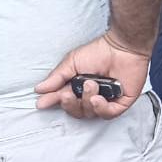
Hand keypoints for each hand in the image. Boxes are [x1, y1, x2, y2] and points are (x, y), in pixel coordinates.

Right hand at [34, 34, 149, 119]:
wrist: (122, 46)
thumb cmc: (99, 51)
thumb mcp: (71, 62)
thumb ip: (57, 78)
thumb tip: (39, 89)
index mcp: (78, 87)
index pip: (64, 101)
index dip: (54, 102)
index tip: (42, 103)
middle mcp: (91, 96)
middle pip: (76, 111)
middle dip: (70, 104)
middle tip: (68, 93)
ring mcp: (107, 100)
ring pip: (90, 114)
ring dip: (86, 101)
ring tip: (91, 85)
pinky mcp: (121, 102)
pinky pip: (108, 114)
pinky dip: (100, 109)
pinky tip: (97, 99)